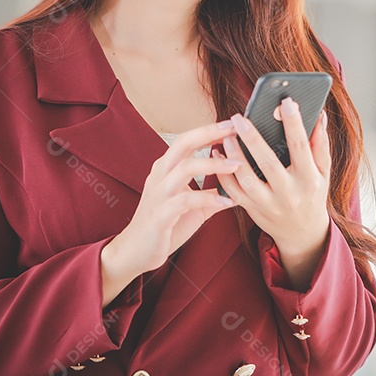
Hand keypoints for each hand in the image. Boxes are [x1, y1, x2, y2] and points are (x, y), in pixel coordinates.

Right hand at [103, 120, 242, 286]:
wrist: (136, 251)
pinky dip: (208, 198)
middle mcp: (160, 176)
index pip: (187, 141)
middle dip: (209, 133)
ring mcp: (159, 194)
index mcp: (166, 169)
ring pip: (185, 168)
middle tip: (234, 130)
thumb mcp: (194, 206)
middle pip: (182, 144)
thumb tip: (239, 185)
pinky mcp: (160, 214)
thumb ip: (212, 192)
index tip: (233, 124)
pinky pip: (185, 200)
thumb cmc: (165, 225)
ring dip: (214, 164)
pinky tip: (227, 201)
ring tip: (237, 165)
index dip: (209, 130)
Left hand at [213, 99, 331, 288]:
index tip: (286, 102)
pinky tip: (217, 154)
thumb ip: (320, 145)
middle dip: (253, 138)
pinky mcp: (252, 210)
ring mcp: (268, 204)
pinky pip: (233, 192)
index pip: (301, 148)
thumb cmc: (313, 195)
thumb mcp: (324, 173)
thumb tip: (319, 116)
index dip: (294, 124)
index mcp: (309, 180)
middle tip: (240, 118)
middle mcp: (289, 193)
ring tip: (227, 135)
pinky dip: (223, 174)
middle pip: (268, 163)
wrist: (303, 234)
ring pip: (247, 179)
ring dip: (234, 156)